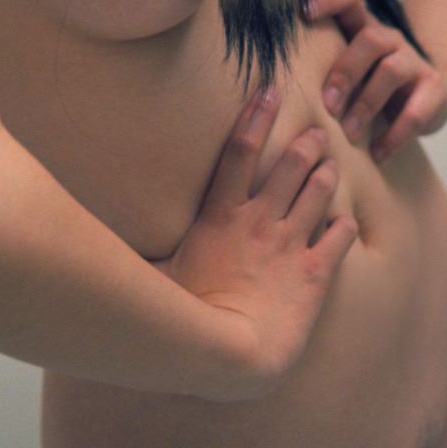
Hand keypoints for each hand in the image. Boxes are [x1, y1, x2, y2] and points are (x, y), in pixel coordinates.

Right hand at [153, 86, 357, 399]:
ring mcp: (288, 246)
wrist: (233, 356)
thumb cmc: (184, 319)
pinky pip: (338, 240)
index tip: (271, 91)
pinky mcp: (313, 275)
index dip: (256, 117)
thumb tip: (99, 243)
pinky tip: (347, 221)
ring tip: (332, 165)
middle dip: (305, 144)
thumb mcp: (153, 278)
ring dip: (326, 176)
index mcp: (220, 217)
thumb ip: (137, 254)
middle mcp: (258, 222)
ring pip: (317, 194)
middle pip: (289, 167)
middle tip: (316, 132)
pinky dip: (344, 227)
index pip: (239, 152)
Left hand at [300, 0, 446, 165]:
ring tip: (349, 134)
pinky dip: (394, 135)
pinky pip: (415, 111)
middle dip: (345, 71)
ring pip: (391, 71)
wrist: (431, 97)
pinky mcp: (435, 90)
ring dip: (366, 104)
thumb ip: (318, 66)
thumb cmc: (370, 83)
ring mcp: (414, 63)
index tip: (303, 10)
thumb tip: (265, 85)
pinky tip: (377, 153)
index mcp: (363, 28)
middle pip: (369, 39)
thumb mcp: (348, 68)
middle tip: (326, 104)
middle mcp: (390, 40)